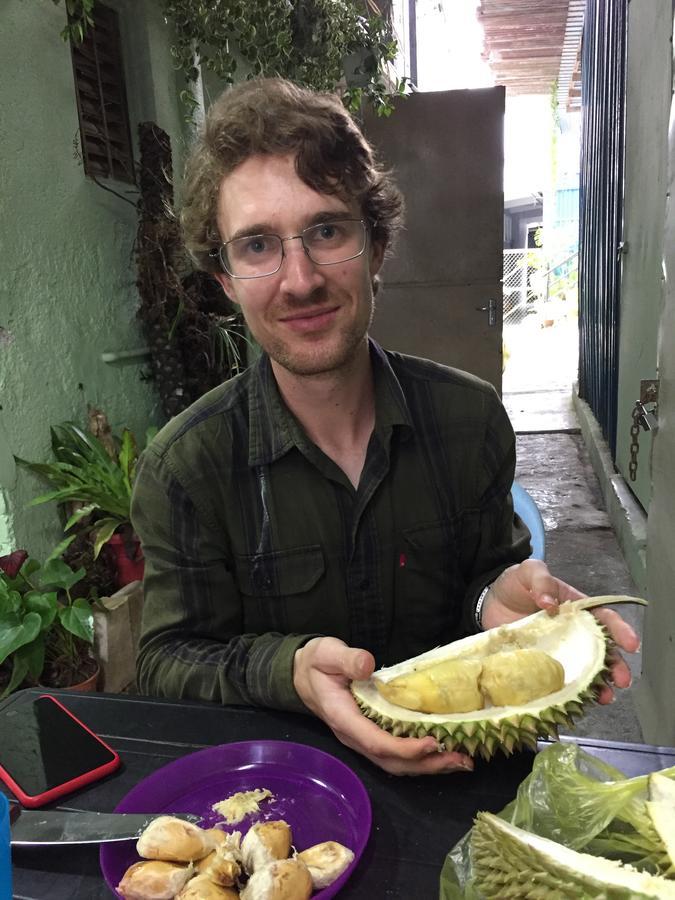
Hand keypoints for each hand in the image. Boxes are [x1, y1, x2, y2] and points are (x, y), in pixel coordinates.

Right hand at [293, 636, 473, 775]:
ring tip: (460, 762)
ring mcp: (361, 739)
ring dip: (428, 766)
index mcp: (343, 718)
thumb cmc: (317, 663)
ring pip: (395, 764)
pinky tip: (442, 752)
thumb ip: (347, 659)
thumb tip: (368, 665)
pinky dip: (420, 758)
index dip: (405, 748)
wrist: (302, 674)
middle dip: (426, 764)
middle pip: (391, 762)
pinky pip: (396, 755)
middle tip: (461, 760)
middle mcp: (353, 736)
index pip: (376, 742)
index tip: (433, 742)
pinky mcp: (370, 736)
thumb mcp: (327, 653)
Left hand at [481, 558, 639, 702]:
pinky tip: (575, 702)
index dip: (620, 630)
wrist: (487, 602)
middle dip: (616, 665)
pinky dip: (568, 693)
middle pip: (601, 651)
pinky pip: (558, 681)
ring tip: (605, 697)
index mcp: (575, 609)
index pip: (603, 619)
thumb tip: (550, 603)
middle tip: (621, 680)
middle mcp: (572, 633)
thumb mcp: (528, 571)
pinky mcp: (541, 666)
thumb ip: (541, 579)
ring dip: (598, 684)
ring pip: (584, 670)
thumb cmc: (514, 585)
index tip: (631, 644)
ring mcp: (558, 652)